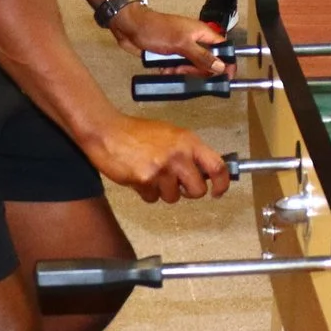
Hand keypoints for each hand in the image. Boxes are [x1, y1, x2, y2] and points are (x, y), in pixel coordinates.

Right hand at [86, 114, 233, 204]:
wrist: (108, 132)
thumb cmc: (137, 133)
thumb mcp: (171, 135)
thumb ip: (188, 153)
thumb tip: (204, 173)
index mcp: (188, 141)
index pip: (217, 166)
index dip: (222, 183)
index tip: (218, 191)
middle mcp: (178, 155)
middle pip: (197, 190)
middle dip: (188, 192)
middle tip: (177, 184)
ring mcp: (162, 169)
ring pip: (173, 197)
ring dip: (163, 192)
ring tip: (151, 175)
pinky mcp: (145, 180)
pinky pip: (153, 198)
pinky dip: (146, 192)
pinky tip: (139, 177)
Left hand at [109, 6, 230, 74]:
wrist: (130, 28)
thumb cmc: (156, 29)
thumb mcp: (181, 44)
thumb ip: (202, 56)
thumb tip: (220, 66)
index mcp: (202, 33)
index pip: (222, 48)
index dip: (226, 62)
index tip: (225, 76)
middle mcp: (194, 41)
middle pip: (207, 63)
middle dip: (196, 71)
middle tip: (185, 71)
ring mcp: (182, 49)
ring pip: (191, 68)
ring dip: (181, 72)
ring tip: (171, 69)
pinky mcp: (170, 56)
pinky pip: (177, 69)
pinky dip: (170, 71)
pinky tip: (163, 69)